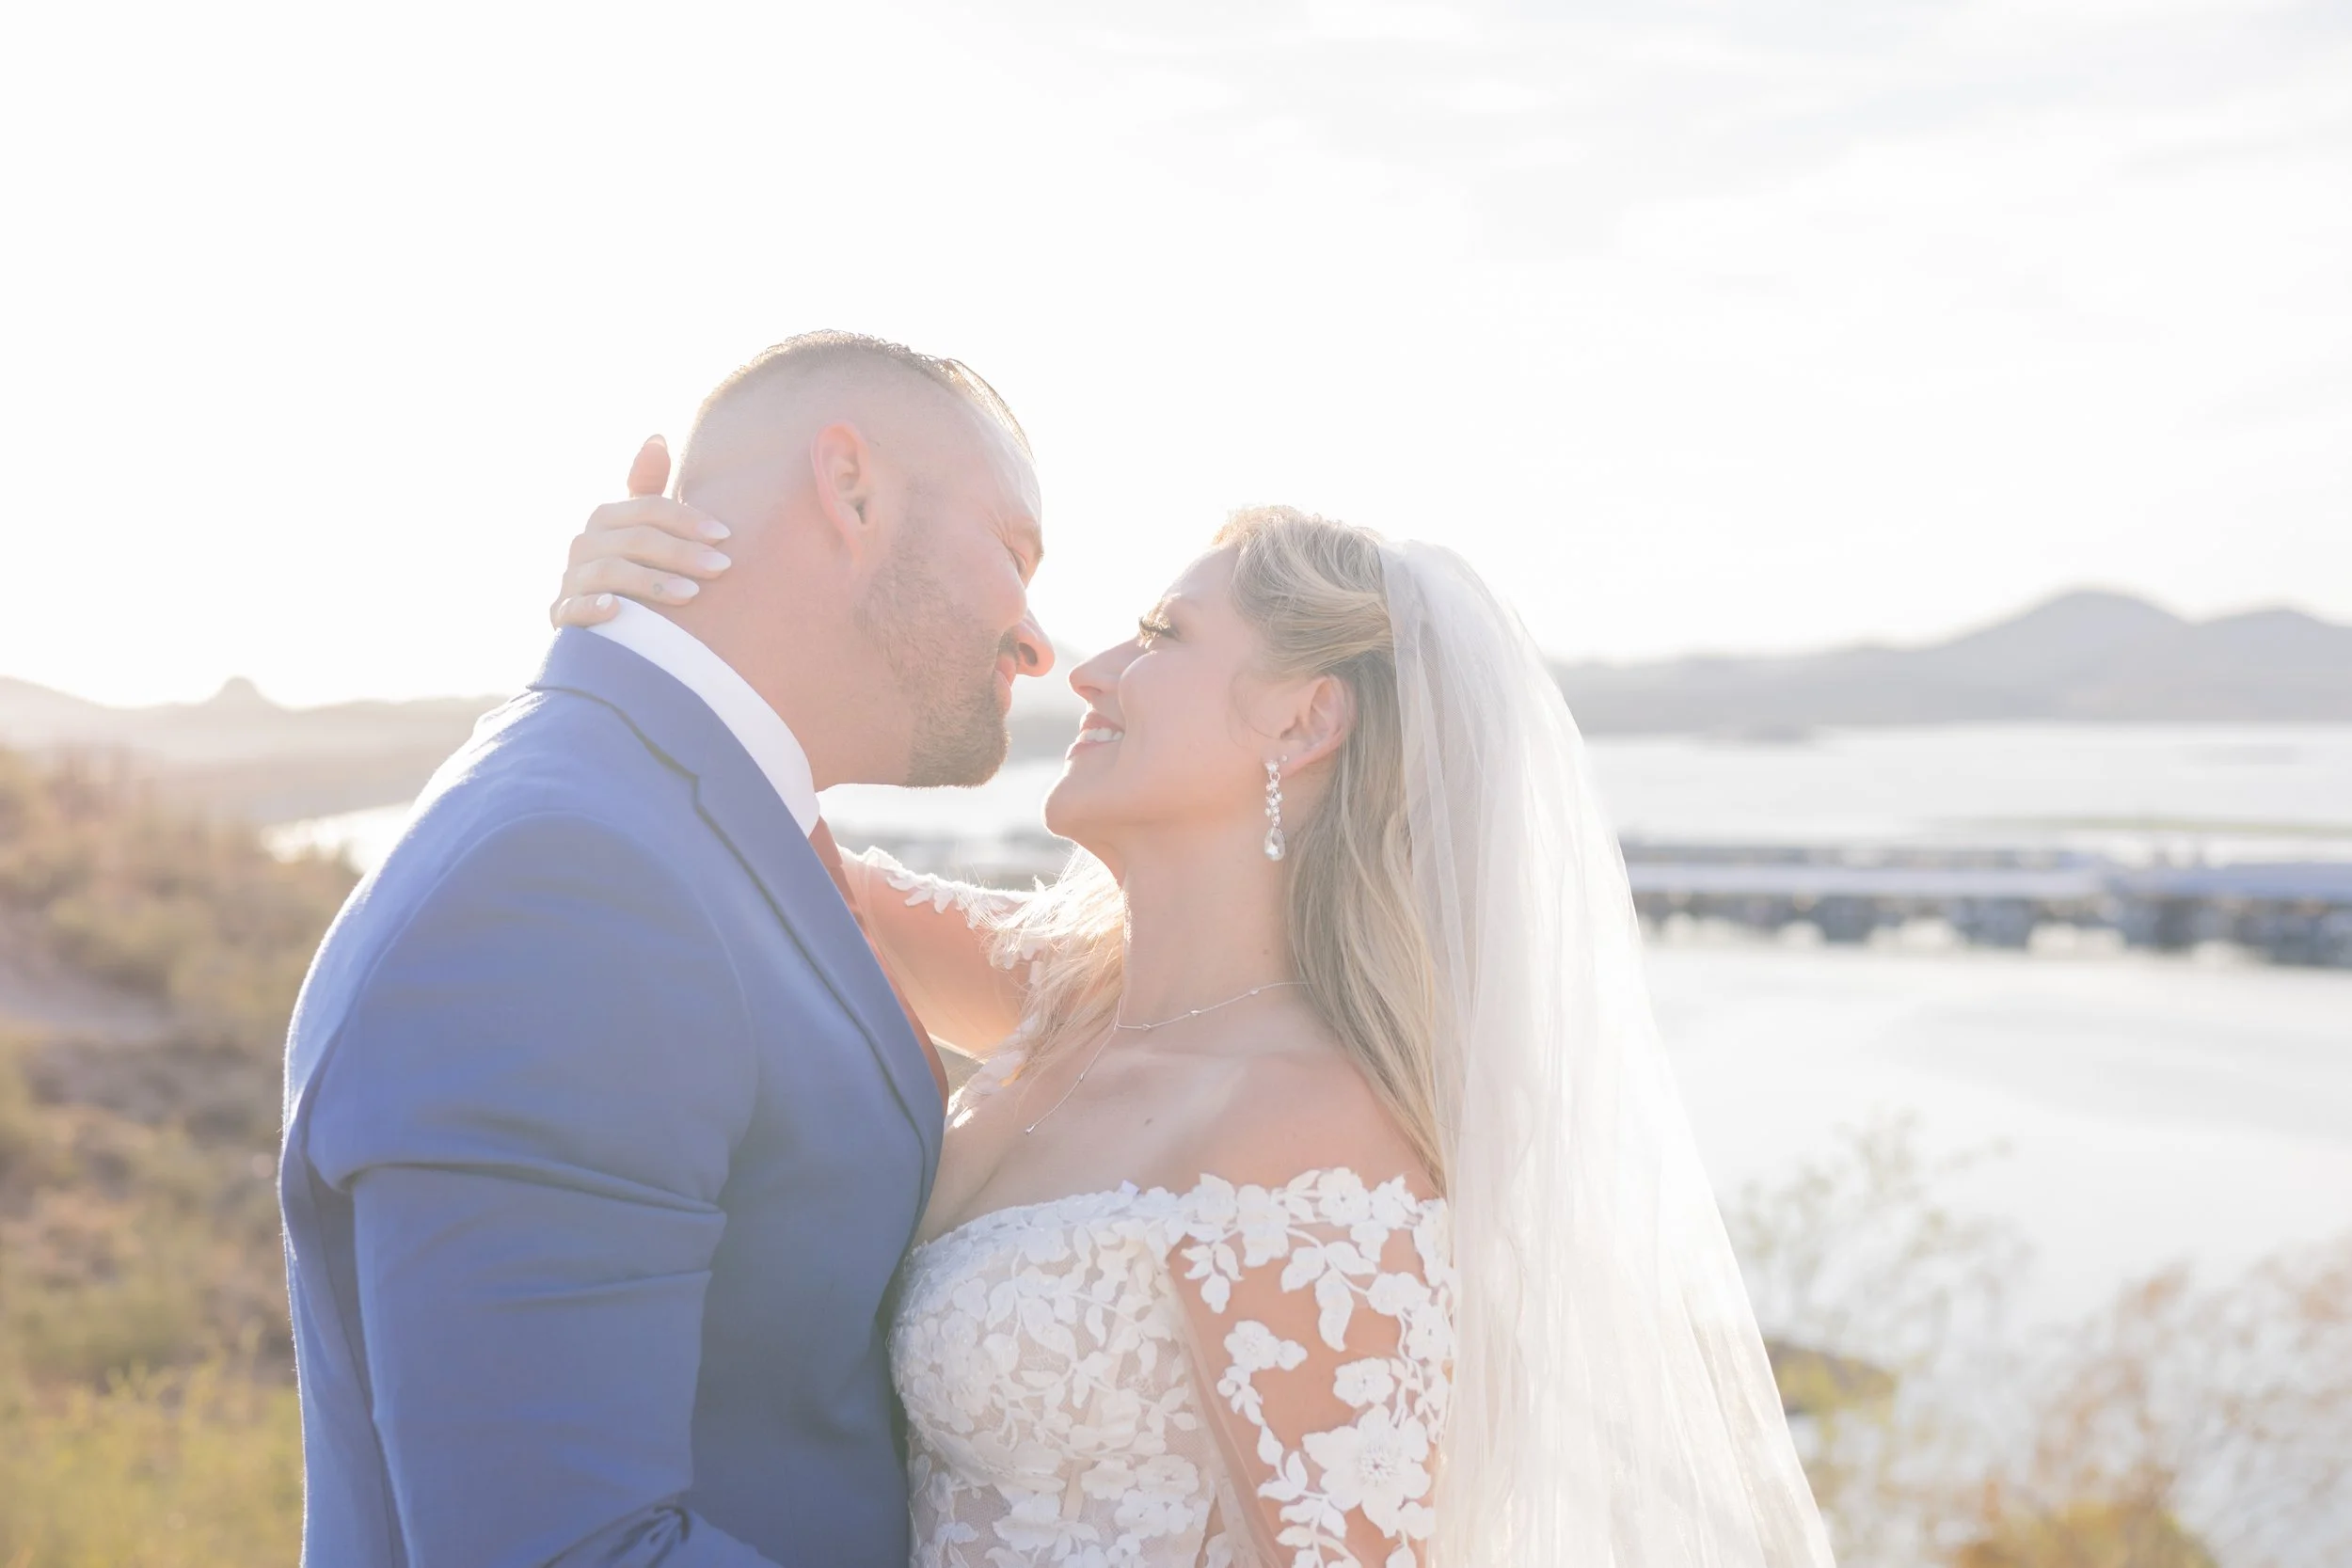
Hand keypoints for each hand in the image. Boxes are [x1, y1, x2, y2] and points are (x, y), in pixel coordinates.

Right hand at [548, 436, 736, 627]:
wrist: (603, 627)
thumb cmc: (635, 569)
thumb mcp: (642, 529)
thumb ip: (649, 489)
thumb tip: (657, 437)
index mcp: (608, 518)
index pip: (648, 508)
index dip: (686, 518)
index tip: (725, 535)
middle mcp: (585, 544)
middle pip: (634, 539)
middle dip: (681, 552)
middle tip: (721, 567)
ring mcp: (571, 580)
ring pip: (609, 572)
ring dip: (651, 582)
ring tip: (692, 594)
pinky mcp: (561, 616)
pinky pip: (572, 609)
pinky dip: (592, 607)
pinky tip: (617, 610)